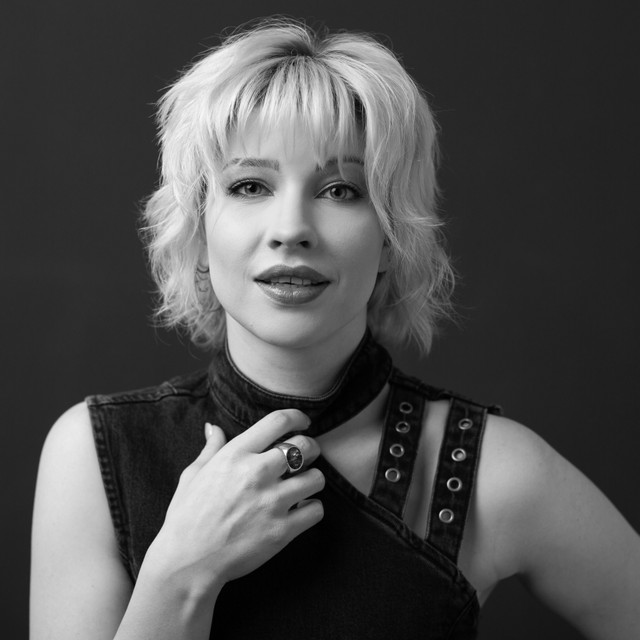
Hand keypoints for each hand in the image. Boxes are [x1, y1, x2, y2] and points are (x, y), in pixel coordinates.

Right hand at [149, 409, 323, 592]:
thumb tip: (213, 427)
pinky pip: (316, 510)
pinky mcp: (282, 530)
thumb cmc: (186, 517)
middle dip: (311, 448)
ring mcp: (272, 502)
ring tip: (303, 485)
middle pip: (304, 446)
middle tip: (308, 455)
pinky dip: (312, 509)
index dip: (297, 417)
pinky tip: (301, 510)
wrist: (187, 563)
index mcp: (236, 455)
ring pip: (316, 478)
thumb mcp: (192, 475)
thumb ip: (210, 448)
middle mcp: (257, 473)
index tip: (303, 423)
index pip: (278, 421)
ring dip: (312, 479)